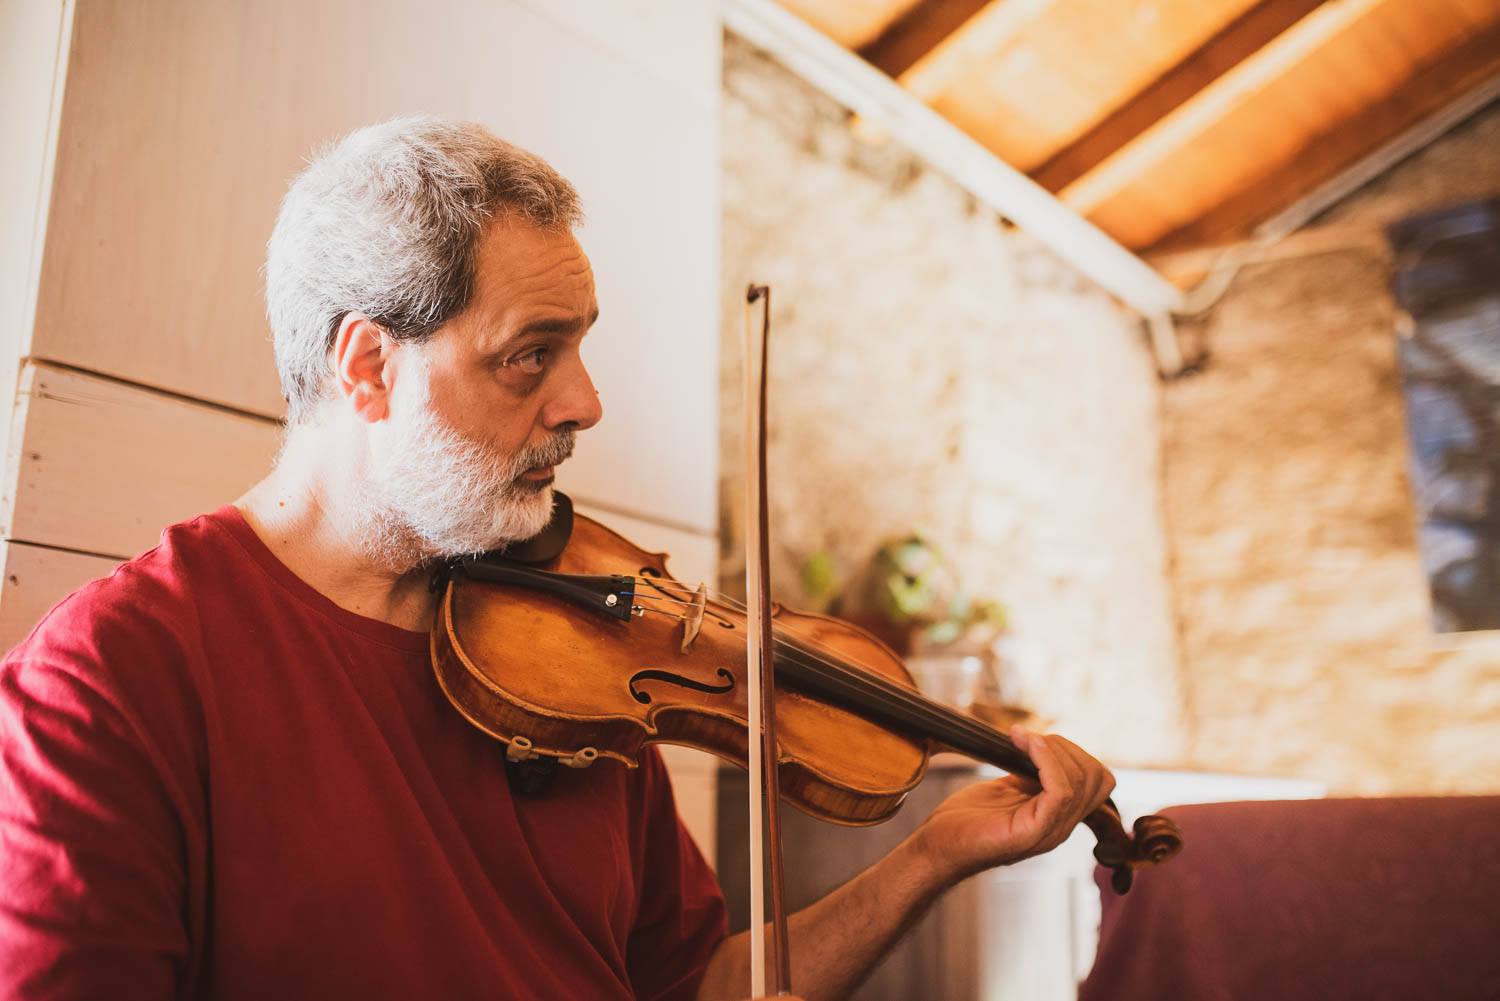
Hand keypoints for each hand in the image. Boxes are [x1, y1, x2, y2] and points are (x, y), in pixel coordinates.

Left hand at [913, 727, 1114, 883]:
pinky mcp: (1033, 832)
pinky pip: (1061, 792)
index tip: (1036, 738)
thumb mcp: (1008, 790)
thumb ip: (1032, 775)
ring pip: (1081, 781)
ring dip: (1051, 748)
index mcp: (1059, 815)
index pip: (1098, 780)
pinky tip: (1025, 746)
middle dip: (1065, 746)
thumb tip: (1044, 746)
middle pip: (1097, 778)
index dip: (1074, 751)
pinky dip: (1046, 760)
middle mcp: (1062, 826)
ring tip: (1020, 739)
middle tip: (1027, 739)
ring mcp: (1050, 831)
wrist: (939, 846)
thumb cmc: (966, 819)